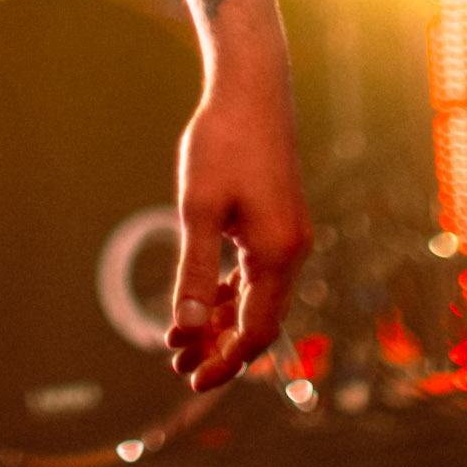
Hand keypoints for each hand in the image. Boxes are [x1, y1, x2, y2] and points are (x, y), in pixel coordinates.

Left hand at [167, 74, 310, 392]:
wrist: (252, 88)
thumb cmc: (222, 141)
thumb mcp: (199, 208)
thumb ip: (194, 271)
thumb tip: (186, 329)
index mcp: (277, 254)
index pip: (255, 331)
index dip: (224, 361)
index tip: (189, 378)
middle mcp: (291, 251)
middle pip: (260, 321)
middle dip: (220, 347)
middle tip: (175, 364)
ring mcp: (288, 237)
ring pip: (258, 298)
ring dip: (222, 321)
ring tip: (178, 338)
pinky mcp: (279, 223)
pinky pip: (257, 273)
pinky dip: (231, 292)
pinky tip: (203, 301)